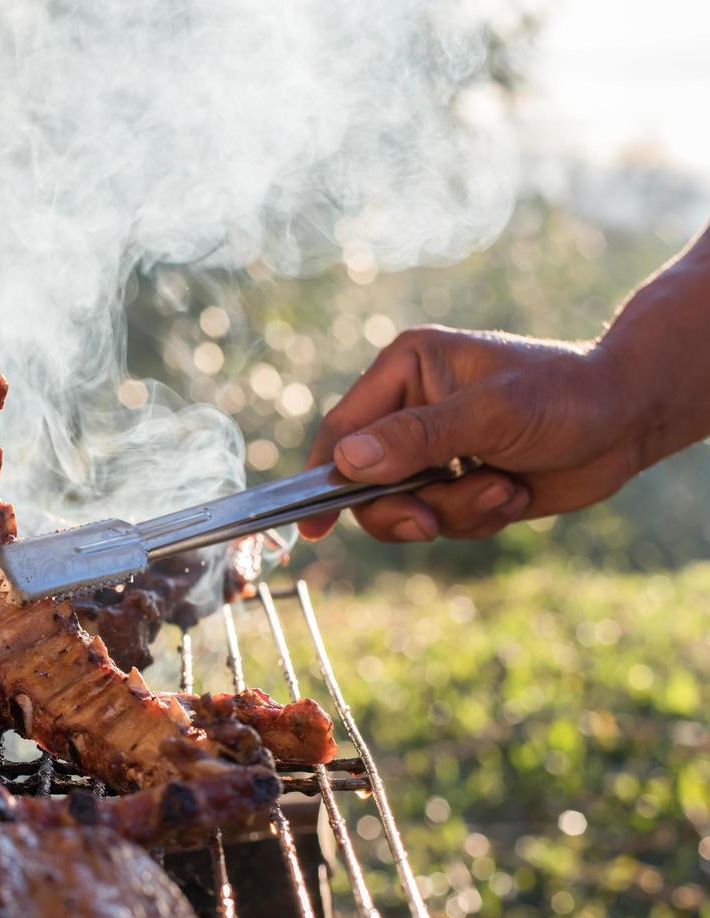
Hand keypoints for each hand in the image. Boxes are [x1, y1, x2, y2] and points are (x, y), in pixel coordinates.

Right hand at [298, 325, 645, 541]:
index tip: (310, 526)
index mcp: (405, 369)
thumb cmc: (565, 395)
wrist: (630, 419)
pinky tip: (515, 490)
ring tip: (504, 487)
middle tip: (430, 523)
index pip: (342, 429)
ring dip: (455, 512)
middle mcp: (409, 408)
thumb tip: (345, 462)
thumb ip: (416, 438)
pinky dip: (477, 517)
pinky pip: (441, 521)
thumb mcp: (490, 414)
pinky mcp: (458, 482)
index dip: (323, 478)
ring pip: (405, 508)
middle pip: (364, 482)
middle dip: (404, 508)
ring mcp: (433, 449)